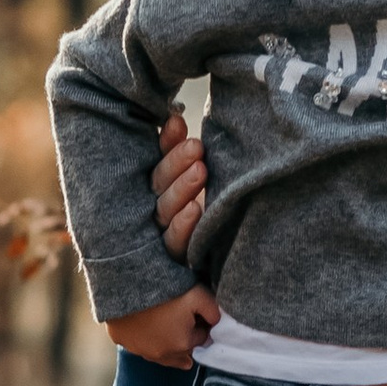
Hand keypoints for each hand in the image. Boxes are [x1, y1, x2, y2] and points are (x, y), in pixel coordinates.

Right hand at [109, 283, 220, 367]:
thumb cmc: (167, 290)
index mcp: (183, 345)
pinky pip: (137, 344)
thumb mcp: (199, 296)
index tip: (196, 314)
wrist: (127, 283)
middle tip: (181, 319)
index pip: (201, 339)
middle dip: (185, 338)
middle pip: (181, 350)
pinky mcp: (122, 342)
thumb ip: (214, 312)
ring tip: (166, 325)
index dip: (200, 326)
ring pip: (159, 351)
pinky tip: (145, 326)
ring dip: (164, 341)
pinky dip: (142, 337)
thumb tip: (218, 324)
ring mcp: (139, 350)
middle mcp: (161, 355)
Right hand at [151, 110, 206, 261]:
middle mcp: (159, 210)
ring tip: (200, 170)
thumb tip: (179, 116)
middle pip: (159, 184)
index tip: (178, 122)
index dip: (166, 143)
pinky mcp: (178, 258)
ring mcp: (166, 234)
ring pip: (165, 210)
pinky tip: (196, 209)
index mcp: (163, 188)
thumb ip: (186, 152)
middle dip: (175, 163)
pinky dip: (185, 225)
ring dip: (182, 188)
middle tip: (196, 147)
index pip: (160, 161)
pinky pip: (176, 242)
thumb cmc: (216, 213)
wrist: (227, 269)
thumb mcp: (201, 179)